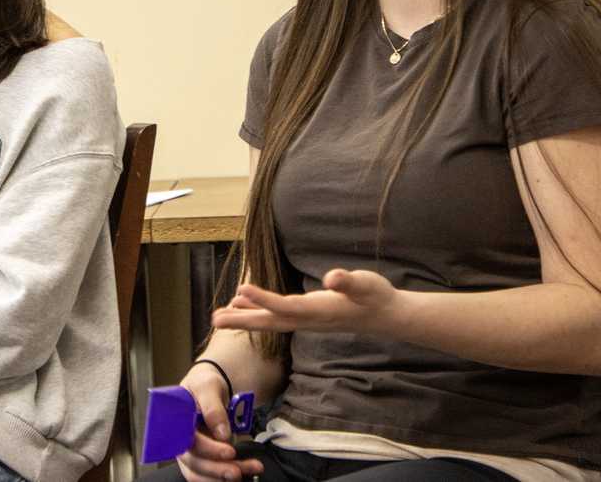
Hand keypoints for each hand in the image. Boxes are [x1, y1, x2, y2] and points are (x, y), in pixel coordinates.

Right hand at [173, 363, 263, 481]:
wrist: (209, 387)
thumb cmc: (203, 383)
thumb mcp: (208, 386)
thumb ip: (213, 408)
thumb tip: (222, 434)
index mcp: (177, 420)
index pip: (187, 441)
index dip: (207, 450)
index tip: (228, 451)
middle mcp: (179, 439)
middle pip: (194, 461)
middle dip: (217, 469)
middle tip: (238, 470)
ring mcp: (190, 450)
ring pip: (201, 472)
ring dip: (222, 477)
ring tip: (246, 472)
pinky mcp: (201, 457)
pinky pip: (208, 474)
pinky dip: (224, 477)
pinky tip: (242, 472)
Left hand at [211, 269, 398, 334]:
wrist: (385, 315)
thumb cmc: (375, 296)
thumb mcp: (366, 285)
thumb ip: (348, 282)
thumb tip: (333, 277)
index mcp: (319, 310)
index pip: (286, 307)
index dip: (264, 299)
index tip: (242, 289)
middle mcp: (309, 319)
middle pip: (270, 322)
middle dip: (243, 321)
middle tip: (215, 320)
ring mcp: (307, 320)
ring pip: (270, 321)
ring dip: (245, 318)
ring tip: (219, 316)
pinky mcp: (307, 316)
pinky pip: (277, 317)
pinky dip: (258, 311)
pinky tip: (243, 305)